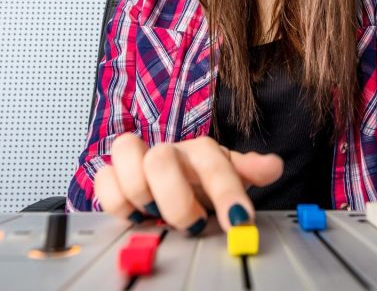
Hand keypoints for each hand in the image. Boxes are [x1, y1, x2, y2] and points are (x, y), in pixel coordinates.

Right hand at [94, 134, 283, 233]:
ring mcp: (138, 160)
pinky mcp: (113, 174)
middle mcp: (168, 150)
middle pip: (160, 160)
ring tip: (159, 217)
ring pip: (126, 154)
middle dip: (176, 202)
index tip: (239, 222)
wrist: (174, 179)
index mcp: (201, 151)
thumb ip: (249, 170)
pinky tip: (136, 215)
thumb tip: (273, 165)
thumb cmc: (203, 178)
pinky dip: (117, 201)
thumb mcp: (231, 175)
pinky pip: (104, 179)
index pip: (215, 164)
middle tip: (193, 225)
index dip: (226, 193)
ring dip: (143, 195)